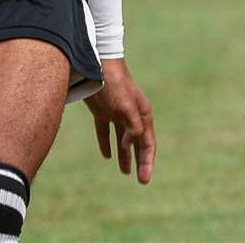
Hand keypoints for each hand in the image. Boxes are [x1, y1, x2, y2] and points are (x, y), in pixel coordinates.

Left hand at [84, 58, 155, 183]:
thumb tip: (132, 143)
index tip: (144, 179)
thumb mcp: (126, 106)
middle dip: (140, 161)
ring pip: (123, 139)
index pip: (148, 143)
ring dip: (125, 155)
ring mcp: (117, 113)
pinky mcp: (103, 110)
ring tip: (124, 172)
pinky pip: (106, 131)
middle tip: (141, 180)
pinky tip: (106, 155)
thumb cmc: (115, 84)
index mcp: (142, 114)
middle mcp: (132, 115)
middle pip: (138, 143)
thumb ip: (132, 126)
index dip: (147, 162)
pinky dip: (106, 143)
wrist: (97, 63)